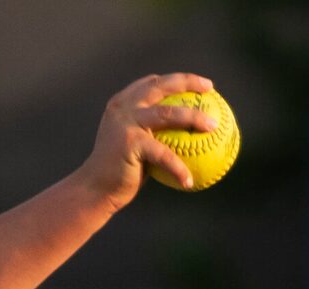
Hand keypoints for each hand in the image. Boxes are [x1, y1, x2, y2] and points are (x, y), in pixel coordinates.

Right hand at [72, 72, 214, 208]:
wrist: (95, 188)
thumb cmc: (120, 172)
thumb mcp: (136, 147)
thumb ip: (154, 135)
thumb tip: (187, 137)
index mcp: (123, 104)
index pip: (152, 83)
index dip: (176, 80)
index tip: (199, 86)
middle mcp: (124, 107)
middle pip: (160, 86)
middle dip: (187, 82)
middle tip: (210, 89)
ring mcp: (126, 122)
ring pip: (168, 114)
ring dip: (194, 118)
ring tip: (213, 127)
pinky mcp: (130, 142)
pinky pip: (164, 154)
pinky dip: (178, 168)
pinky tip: (190, 181)